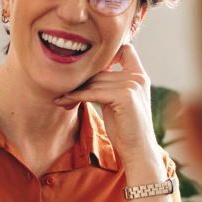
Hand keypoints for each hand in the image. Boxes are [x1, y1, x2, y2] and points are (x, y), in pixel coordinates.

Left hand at [54, 44, 161, 168]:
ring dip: (74, 90)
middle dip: (81, 81)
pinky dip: (76, 96)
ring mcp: (133, 85)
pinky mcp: (125, 96)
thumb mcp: (116, 102)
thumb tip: (84, 75)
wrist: (137, 151)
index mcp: (140, 77)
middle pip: (101, 70)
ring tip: (61, 98)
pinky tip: (65, 101)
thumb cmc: (125, 130)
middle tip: (63, 90)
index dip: (109, 53)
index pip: (126, 50)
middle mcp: (138, 78)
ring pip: (95, 82)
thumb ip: (108, 85)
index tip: (90, 66)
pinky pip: (93, 93)